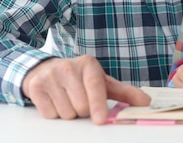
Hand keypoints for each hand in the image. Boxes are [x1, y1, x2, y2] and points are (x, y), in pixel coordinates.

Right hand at [21, 55, 150, 123]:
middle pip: (81, 106)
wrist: (45, 69)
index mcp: (88, 64)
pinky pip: (50, 114)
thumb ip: (124, 92)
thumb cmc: (79, 78)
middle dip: (84, 111)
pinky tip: (56, 101)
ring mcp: (50, 76)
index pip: (95, 87)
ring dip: (69, 113)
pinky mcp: (35, 87)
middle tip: (81, 100)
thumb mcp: (102, 81)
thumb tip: (146, 102)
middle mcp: (68, 67)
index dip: (98, 104)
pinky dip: (54, 113)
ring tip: (68, 99)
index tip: (100, 119)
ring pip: (66, 113)